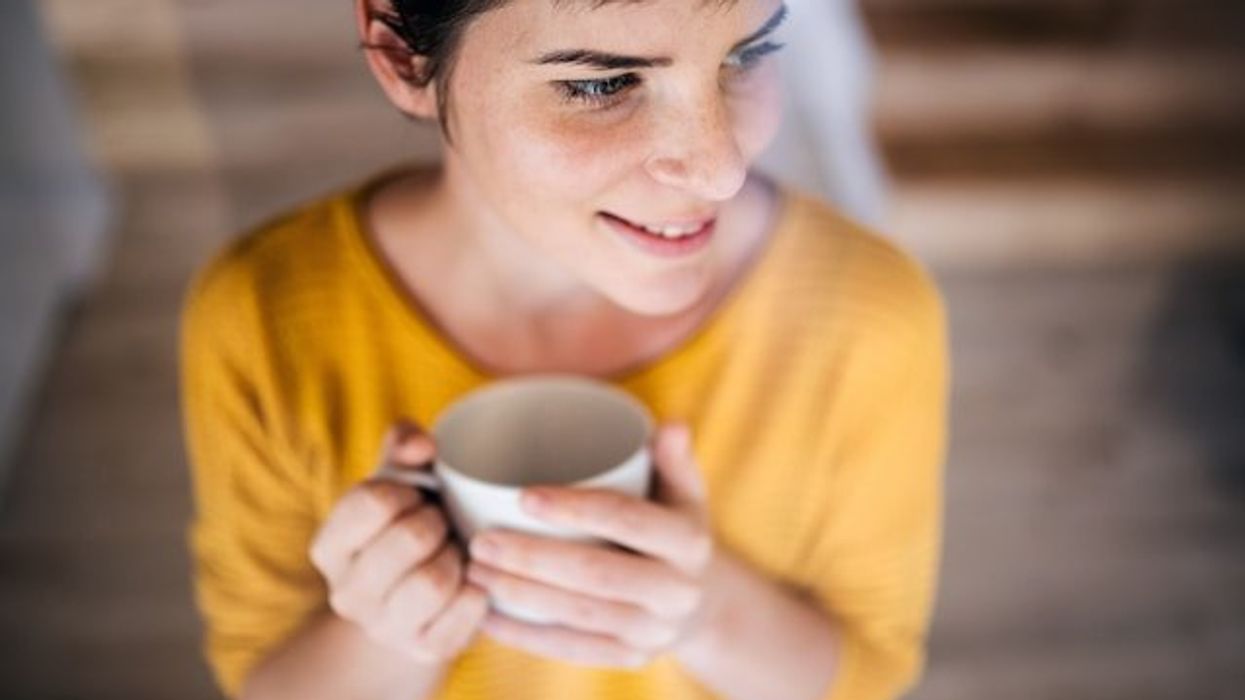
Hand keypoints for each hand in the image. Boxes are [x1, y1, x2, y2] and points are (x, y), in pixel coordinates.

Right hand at [308, 420, 488, 663]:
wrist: (422, 600)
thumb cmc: (410, 522)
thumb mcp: (399, 479)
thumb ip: (404, 443)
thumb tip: (422, 447)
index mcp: (328, 546)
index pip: (370, 502)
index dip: (406, 490)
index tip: (414, 496)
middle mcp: (346, 593)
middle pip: (409, 539)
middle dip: (436, 522)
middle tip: (441, 524)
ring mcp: (384, 627)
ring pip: (435, 581)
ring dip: (457, 558)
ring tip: (454, 553)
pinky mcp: (425, 648)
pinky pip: (467, 609)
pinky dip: (478, 588)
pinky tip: (470, 581)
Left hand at [465, 423, 718, 667]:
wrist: (698, 600)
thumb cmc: (672, 526)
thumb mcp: (682, 491)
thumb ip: (672, 458)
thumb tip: (671, 425)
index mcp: (690, 541)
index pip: (630, 520)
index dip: (576, 508)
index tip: (523, 496)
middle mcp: (678, 592)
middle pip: (596, 574)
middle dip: (532, 558)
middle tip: (481, 540)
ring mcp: (654, 632)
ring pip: (578, 615)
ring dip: (520, 594)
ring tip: (475, 570)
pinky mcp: (629, 658)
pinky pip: (571, 650)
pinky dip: (525, 635)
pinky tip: (487, 615)